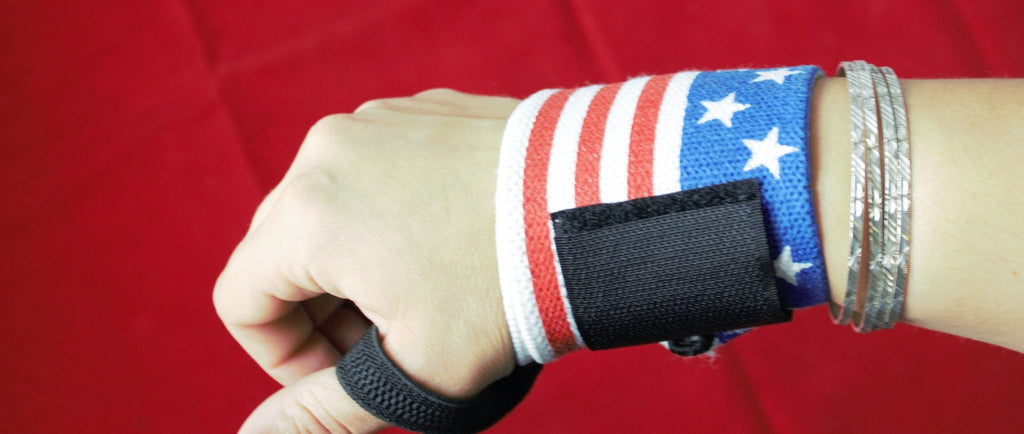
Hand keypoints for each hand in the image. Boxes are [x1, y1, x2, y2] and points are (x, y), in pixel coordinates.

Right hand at [213, 90, 520, 431]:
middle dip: (322, 310)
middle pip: (281, 250)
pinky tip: (450, 245)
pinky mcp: (420, 110)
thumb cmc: (512, 288)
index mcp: (308, 213)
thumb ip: (325, 411)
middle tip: (390, 341)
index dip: (281, 355)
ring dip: (357, 262)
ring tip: (425, 293)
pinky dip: (391, 215)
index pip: (241, 299)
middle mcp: (328, 152)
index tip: (342, 374)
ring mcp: (376, 122)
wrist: (601, 204)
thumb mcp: (415, 368)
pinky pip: (374, 171)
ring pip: (328, 208)